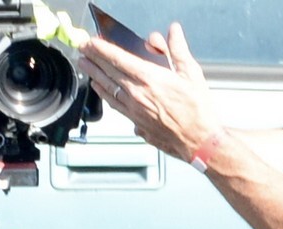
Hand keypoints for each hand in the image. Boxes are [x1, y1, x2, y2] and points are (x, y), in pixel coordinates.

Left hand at [79, 22, 220, 162]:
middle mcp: (138, 94)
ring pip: (108, 89)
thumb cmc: (198, 111)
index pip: (117, 58)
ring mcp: (135, 111)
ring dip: (94, 75)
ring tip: (85, 66)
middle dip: (92, 58)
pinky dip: (105, 95)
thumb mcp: (192, 74)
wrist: (201, 142)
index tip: (91, 41)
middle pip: (108, 72)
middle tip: (82, 49)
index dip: (101, 48)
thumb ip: (178, 50)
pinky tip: (101, 90)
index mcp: (149, 78)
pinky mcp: (138, 124)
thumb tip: (172, 32)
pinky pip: (116, 106)